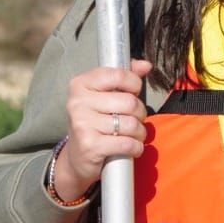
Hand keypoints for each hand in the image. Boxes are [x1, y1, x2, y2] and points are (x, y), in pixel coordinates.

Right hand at [58, 58, 151, 200]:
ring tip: (134, 134)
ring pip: (131, 124)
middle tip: (135, 119)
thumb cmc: (96, 121)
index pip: (118, 75)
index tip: (134, 92)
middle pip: (129, 102)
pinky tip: (132, 147)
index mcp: (80, 84)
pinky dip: (136, 147)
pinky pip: (127, 143)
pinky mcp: (90, 146)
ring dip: (140, 132)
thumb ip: (124, 77)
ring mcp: (82, 124)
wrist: (77, 157)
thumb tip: (145, 65)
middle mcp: (78, 102)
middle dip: (140, 113)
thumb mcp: (105, 95)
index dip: (134, 84)